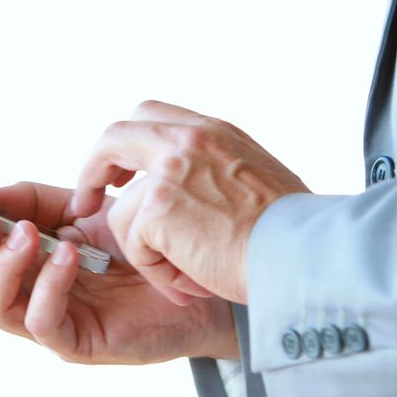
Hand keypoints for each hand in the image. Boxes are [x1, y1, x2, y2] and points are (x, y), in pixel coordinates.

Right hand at [0, 181, 239, 363]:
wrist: (191, 271)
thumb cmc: (130, 239)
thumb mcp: (75, 206)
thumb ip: (27, 199)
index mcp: (15, 258)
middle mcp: (20, 292)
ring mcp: (44, 321)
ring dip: (2, 267)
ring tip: (28, 235)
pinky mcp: (75, 342)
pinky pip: (41, 323)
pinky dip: (46, 285)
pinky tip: (66, 255)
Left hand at [71, 100, 310, 303]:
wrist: (309, 253)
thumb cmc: (295, 233)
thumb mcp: (256, 177)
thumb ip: (215, 170)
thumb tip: (190, 189)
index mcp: (212, 132)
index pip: (150, 115)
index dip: (125, 144)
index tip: (121, 175)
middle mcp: (187, 141)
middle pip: (114, 136)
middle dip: (92, 170)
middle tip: (86, 203)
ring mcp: (168, 170)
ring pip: (121, 210)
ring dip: (146, 250)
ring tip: (191, 274)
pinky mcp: (156, 207)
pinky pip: (134, 245)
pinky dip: (158, 272)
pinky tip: (195, 281)